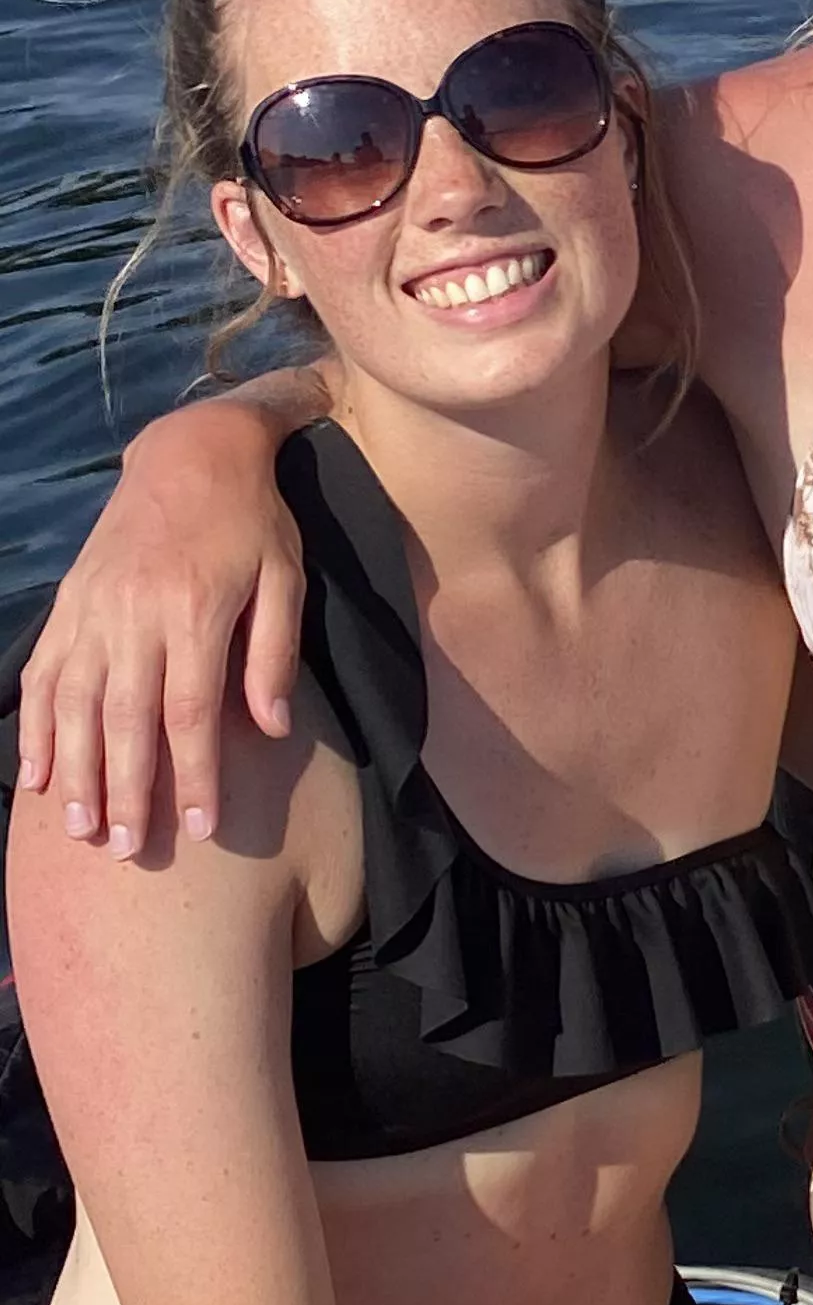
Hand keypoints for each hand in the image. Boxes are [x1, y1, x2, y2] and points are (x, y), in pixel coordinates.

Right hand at [16, 398, 305, 854]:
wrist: (191, 453)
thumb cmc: (252, 521)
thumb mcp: (285, 577)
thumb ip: (275, 655)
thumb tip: (273, 730)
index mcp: (194, 611)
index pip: (191, 713)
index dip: (194, 776)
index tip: (201, 829)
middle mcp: (134, 615)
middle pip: (126, 720)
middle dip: (127, 791)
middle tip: (128, 851)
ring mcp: (92, 610)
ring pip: (73, 705)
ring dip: (75, 772)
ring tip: (81, 829)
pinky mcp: (69, 605)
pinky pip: (43, 674)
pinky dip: (35, 728)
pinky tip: (36, 775)